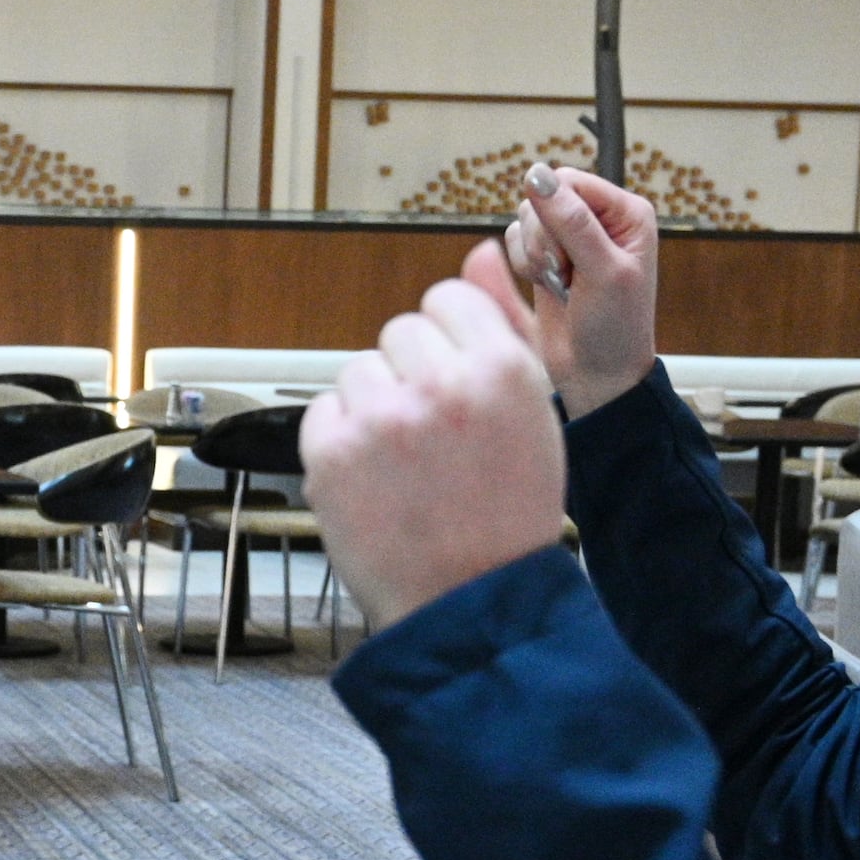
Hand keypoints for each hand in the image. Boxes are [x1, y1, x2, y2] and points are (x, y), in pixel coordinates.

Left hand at [303, 259, 572, 631]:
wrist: (469, 603)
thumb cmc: (508, 518)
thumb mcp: (536, 419)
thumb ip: (503, 335)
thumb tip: (476, 255)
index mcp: (500, 370)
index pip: (447, 298)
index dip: (446, 338)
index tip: (448, 373)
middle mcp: (439, 385)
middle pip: (399, 331)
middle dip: (408, 372)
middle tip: (429, 432)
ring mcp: (380, 419)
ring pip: (358, 371)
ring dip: (372, 406)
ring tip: (403, 463)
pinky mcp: (330, 454)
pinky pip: (323, 413)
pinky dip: (340, 441)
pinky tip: (374, 480)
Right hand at [498, 166, 660, 411]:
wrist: (597, 375)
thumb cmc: (615, 329)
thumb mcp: (603, 272)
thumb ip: (572, 222)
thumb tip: (538, 175)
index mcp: (626, 212)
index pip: (569, 181)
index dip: (556, 213)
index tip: (570, 253)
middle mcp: (598, 218)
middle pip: (542, 198)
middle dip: (544, 240)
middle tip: (569, 274)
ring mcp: (570, 237)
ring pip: (525, 219)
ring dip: (535, 257)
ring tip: (563, 285)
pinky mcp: (546, 257)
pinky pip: (513, 241)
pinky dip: (524, 267)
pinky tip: (550, 288)